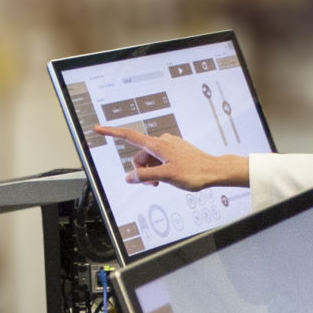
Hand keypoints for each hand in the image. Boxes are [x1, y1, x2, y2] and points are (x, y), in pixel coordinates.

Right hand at [92, 125, 248, 190]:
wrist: (213, 171)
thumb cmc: (193, 173)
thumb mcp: (165, 176)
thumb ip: (145, 176)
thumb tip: (129, 177)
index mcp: (157, 145)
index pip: (129, 136)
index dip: (112, 133)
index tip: (98, 129)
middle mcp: (162, 142)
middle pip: (140, 155)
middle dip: (142, 170)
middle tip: (154, 183)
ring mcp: (169, 146)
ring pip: (150, 159)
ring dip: (151, 171)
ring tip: (163, 182)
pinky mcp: (175, 151)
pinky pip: (160, 159)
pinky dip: (159, 168)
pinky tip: (169, 176)